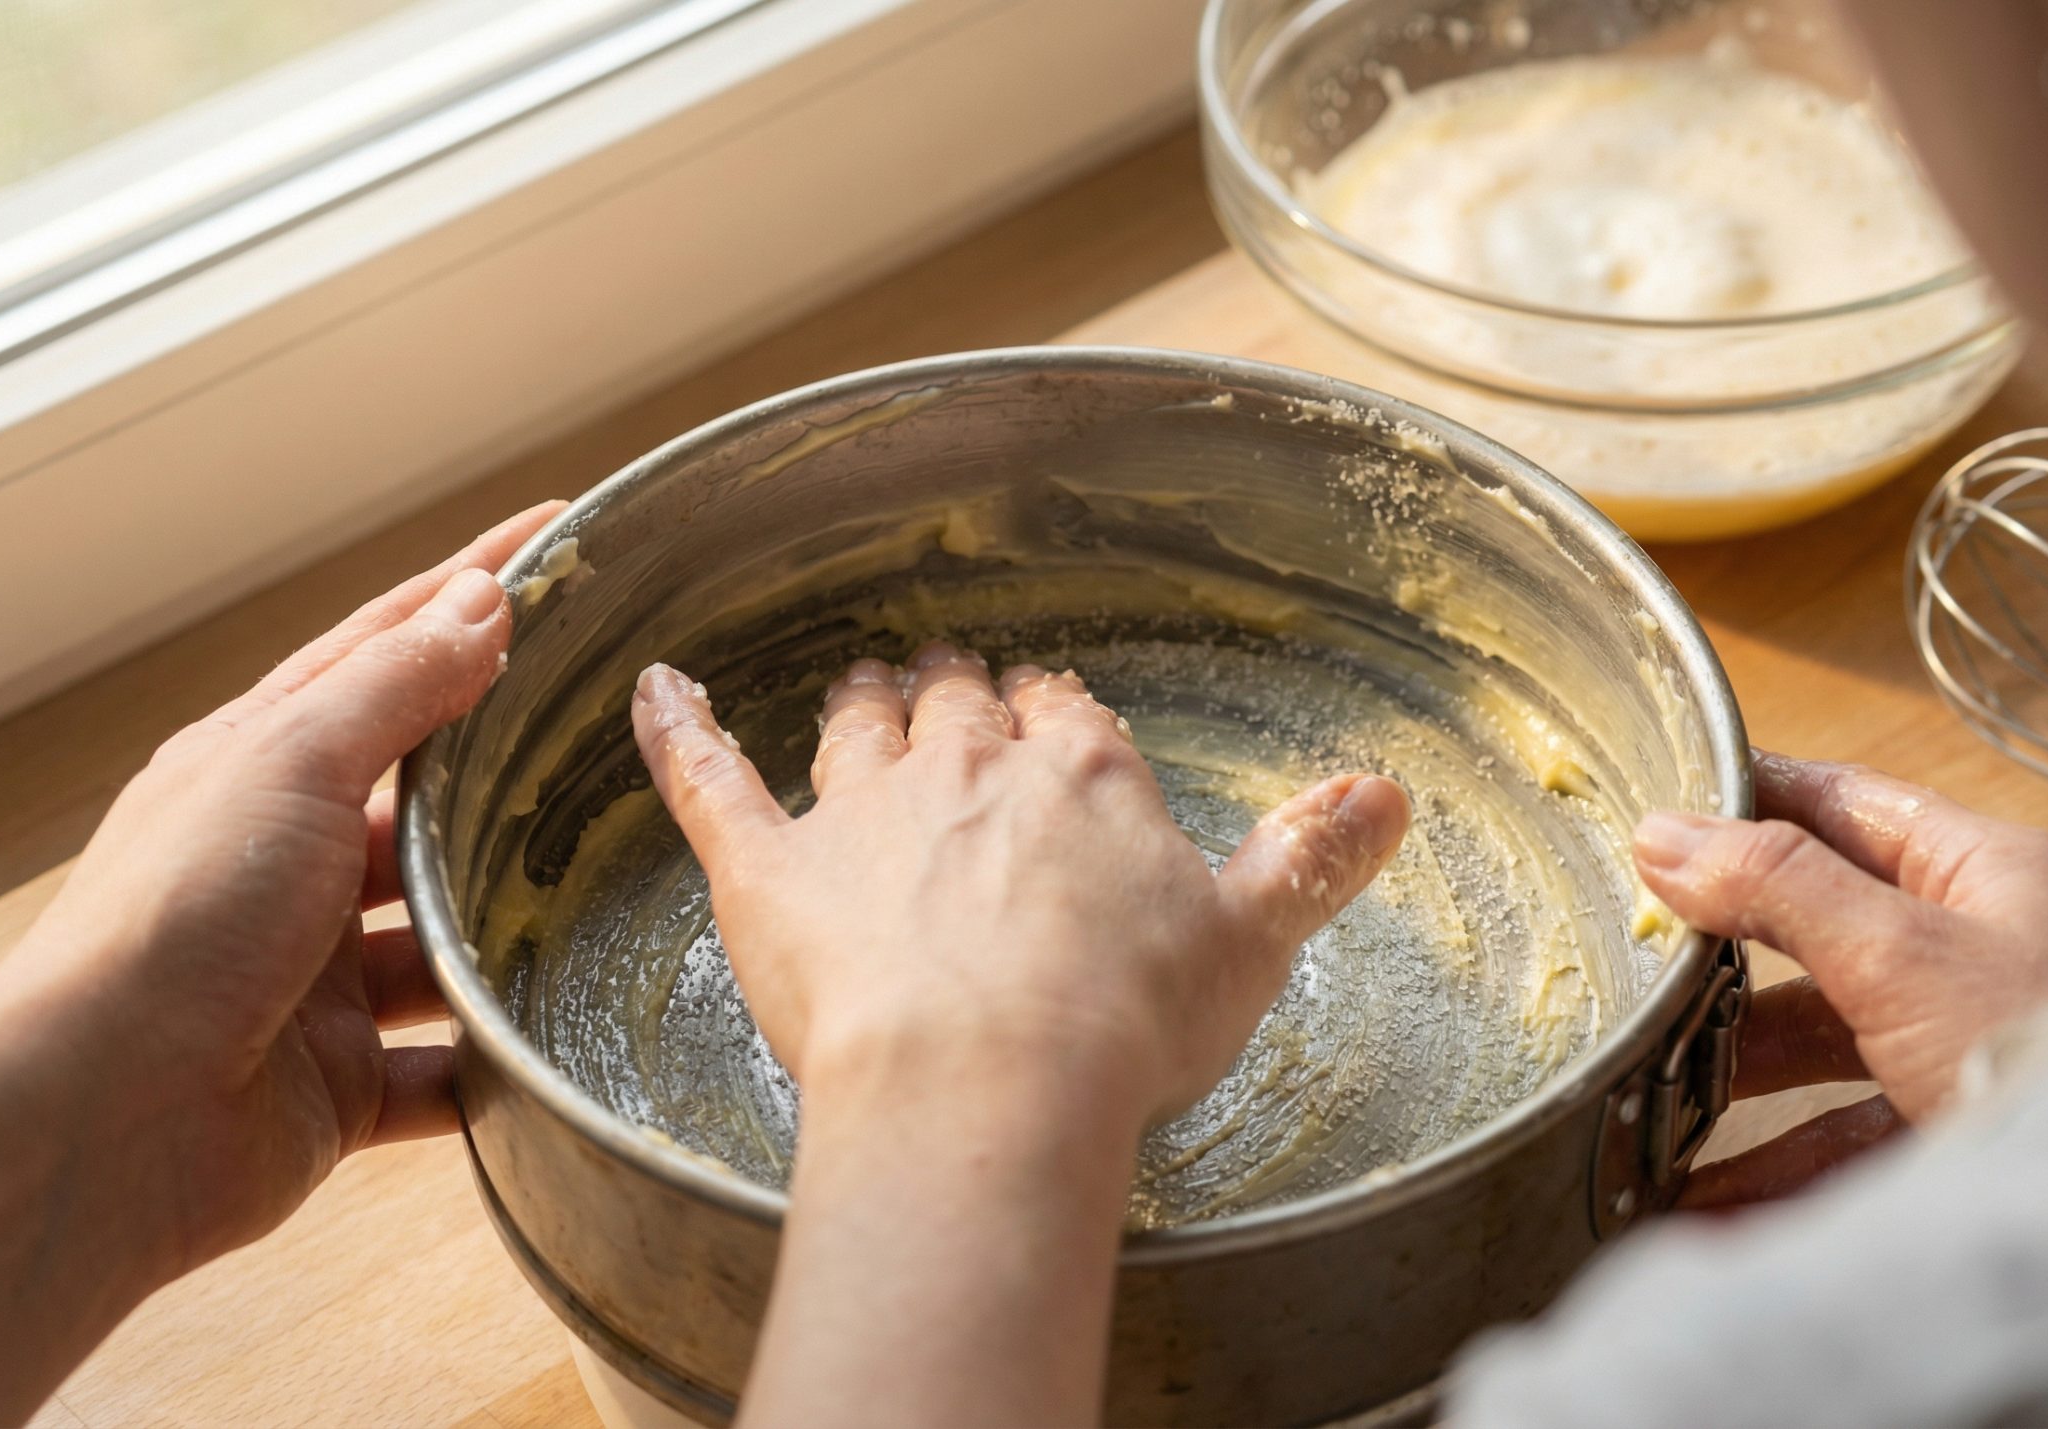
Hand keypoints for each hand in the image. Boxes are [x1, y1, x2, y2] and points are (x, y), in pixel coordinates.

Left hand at [0, 503, 560, 1420]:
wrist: (99, 1125)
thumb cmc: (174, 924)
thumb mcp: (288, 768)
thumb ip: (396, 689)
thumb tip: (483, 600)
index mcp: (262, 769)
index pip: (387, 651)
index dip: (470, 589)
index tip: (559, 533)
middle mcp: (291, 866)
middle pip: (430, 798)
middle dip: (519, 767)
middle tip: (627, 725)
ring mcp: (318, 979)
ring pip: (448, 938)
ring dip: (516, 927)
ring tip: (616, 892)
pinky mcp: (345, 1083)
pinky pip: (448, 1070)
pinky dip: (499, 1061)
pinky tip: (563, 1035)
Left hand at [629, 643, 1412, 1124]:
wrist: (987, 1083)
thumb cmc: (1120, 1022)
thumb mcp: (1251, 938)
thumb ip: (1312, 857)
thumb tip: (1389, 793)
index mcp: (1081, 777)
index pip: (1068, 717)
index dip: (1058, 717)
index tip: (1053, 717)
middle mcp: (969, 769)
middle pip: (959, 706)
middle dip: (958, 694)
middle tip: (953, 687)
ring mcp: (861, 810)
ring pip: (855, 725)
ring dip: (861, 702)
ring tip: (860, 683)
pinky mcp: (766, 867)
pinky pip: (709, 777)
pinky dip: (678, 729)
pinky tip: (657, 689)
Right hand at [1634, 750, 2047, 1205]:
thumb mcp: (1899, 951)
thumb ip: (1779, 888)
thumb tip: (1661, 832)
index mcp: (1979, 873)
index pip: (1842, 807)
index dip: (1747, 800)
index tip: (1649, 808)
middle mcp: (1974, 953)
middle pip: (1819, 934)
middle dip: (1721, 958)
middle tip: (1624, 963)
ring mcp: (1964, 1051)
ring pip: (1825, 1049)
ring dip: (1733, 1076)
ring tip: (1641, 1095)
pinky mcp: (1954, 1139)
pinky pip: (1840, 1144)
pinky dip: (1768, 1170)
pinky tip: (1694, 1198)